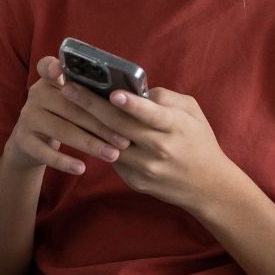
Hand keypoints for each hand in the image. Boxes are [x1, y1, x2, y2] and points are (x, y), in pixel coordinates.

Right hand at [1, 57, 131, 175]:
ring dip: (89, 143)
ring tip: (113, 155)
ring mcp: (27, 117)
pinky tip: (82, 168)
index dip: (54, 67)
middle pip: (69, 106)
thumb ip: (90, 96)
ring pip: (61, 130)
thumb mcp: (70, 102)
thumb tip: (130, 101)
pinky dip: (64, 161)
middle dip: (100, 124)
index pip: (47, 66)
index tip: (61, 71)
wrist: (29, 143)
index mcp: (49, 80)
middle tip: (125, 140)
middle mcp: (36, 95)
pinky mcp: (23, 140)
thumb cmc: (64, 118)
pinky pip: (45, 152)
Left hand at [64, 85, 237, 210]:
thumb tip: (133, 90)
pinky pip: (111, 159)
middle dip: (91, 105)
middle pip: (119, 126)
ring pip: (109, 143)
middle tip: (68, 88)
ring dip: (86, 124)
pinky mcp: (135, 181)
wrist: (209, 187)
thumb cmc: (198, 141)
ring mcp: (146, 167)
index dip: (132, 105)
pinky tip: (80, 128)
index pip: (151, 114)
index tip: (113, 93)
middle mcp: (160, 148)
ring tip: (66, 104)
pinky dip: (96, 143)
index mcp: (176, 126)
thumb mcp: (192, 113)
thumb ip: (165, 98)